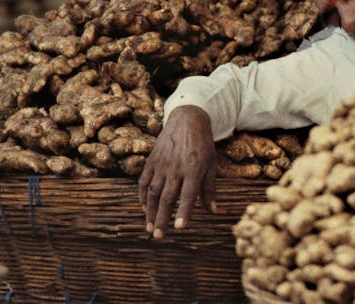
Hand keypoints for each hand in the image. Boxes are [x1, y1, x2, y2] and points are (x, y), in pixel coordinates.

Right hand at [138, 105, 216, 238]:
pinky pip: (143, 181)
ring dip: (150, 212)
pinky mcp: (151, 160)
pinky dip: (142, 196)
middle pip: (167, 198)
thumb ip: (209, 188)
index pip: (188, 194)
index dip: (184, 212)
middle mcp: (176, 168)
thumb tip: (212, 211)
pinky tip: (144, 209)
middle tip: (159, 236)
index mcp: (194, 169)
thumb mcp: (211, 164)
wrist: (187, 119)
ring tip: (149, 228)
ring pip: (152, 192)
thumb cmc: (203, 144)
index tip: (180, 228)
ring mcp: (161, 164)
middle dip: (162, 218)